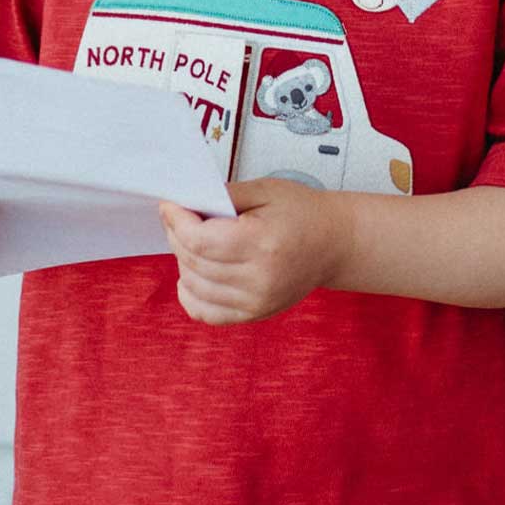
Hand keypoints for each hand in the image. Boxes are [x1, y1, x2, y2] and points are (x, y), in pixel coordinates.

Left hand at [158, 179, 348, 325]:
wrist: (335, 244)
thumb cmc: (303, 213)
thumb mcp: (265, 190)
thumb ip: (222, 195)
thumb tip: (184, 202)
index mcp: (262, 243)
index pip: (199, 240)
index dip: (176, 221)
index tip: (169, 205)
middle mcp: (259, 278)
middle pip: (193, 262)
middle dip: (176, 236)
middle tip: (178, 218)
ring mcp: (256, 301)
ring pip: (194, 287)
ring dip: (182, 261)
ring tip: (191, 242)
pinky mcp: (254, 314)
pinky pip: (206, 312)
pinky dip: (190, 294)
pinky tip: (193, 275)